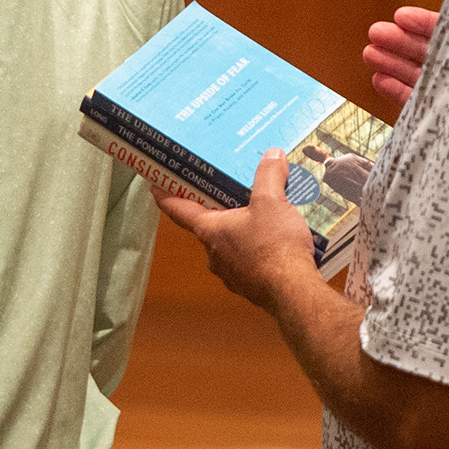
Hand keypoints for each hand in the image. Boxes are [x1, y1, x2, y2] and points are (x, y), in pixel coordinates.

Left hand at [157, 150, 320, 310]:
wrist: (294, 293)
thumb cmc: (275, 248)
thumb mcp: (272, 201)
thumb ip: (269, 175)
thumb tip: (272, 156)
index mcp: (209, 230)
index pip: (178, 209)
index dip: (165, 195)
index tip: (154, 184)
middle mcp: (213, 253)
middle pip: (208, 225)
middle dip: (218, 208)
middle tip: (228, 191)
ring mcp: (230, 273)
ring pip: (230, 243)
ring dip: (241, 229)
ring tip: (263, 214)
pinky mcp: (249, 284)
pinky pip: (248, 259)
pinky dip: (257, 248)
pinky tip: (276, 240)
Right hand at [363, 6, 438, 107]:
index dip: (424, 23)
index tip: (402, 16)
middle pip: (428, 53)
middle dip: (399, 42)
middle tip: (376, 32)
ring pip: (417, 76)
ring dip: (391, 64)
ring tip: (370, 54)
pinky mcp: (441, 117)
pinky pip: (417, 102)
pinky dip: (397, 92)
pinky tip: (380, 80)